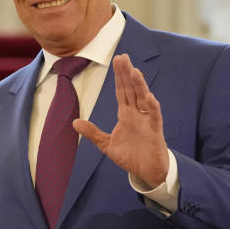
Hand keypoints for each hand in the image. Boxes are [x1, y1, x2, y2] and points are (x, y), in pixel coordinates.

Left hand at [73, 53, 168, 185]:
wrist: (146, 172)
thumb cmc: (130, 156)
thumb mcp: (106, 144)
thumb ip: (92, 133)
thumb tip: (74, 122)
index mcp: (125, 115)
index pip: (122, 91)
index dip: (119, 76)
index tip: (117, 60)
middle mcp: (136, 114)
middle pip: (131, 90)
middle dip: (127, 74)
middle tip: (123, 57)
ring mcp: (146, 120)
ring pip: (143, 98)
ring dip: (139, 85)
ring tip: (134, 71)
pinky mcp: (155, 130)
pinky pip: (154, 116)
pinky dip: (152, 106)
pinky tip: (148, 96)